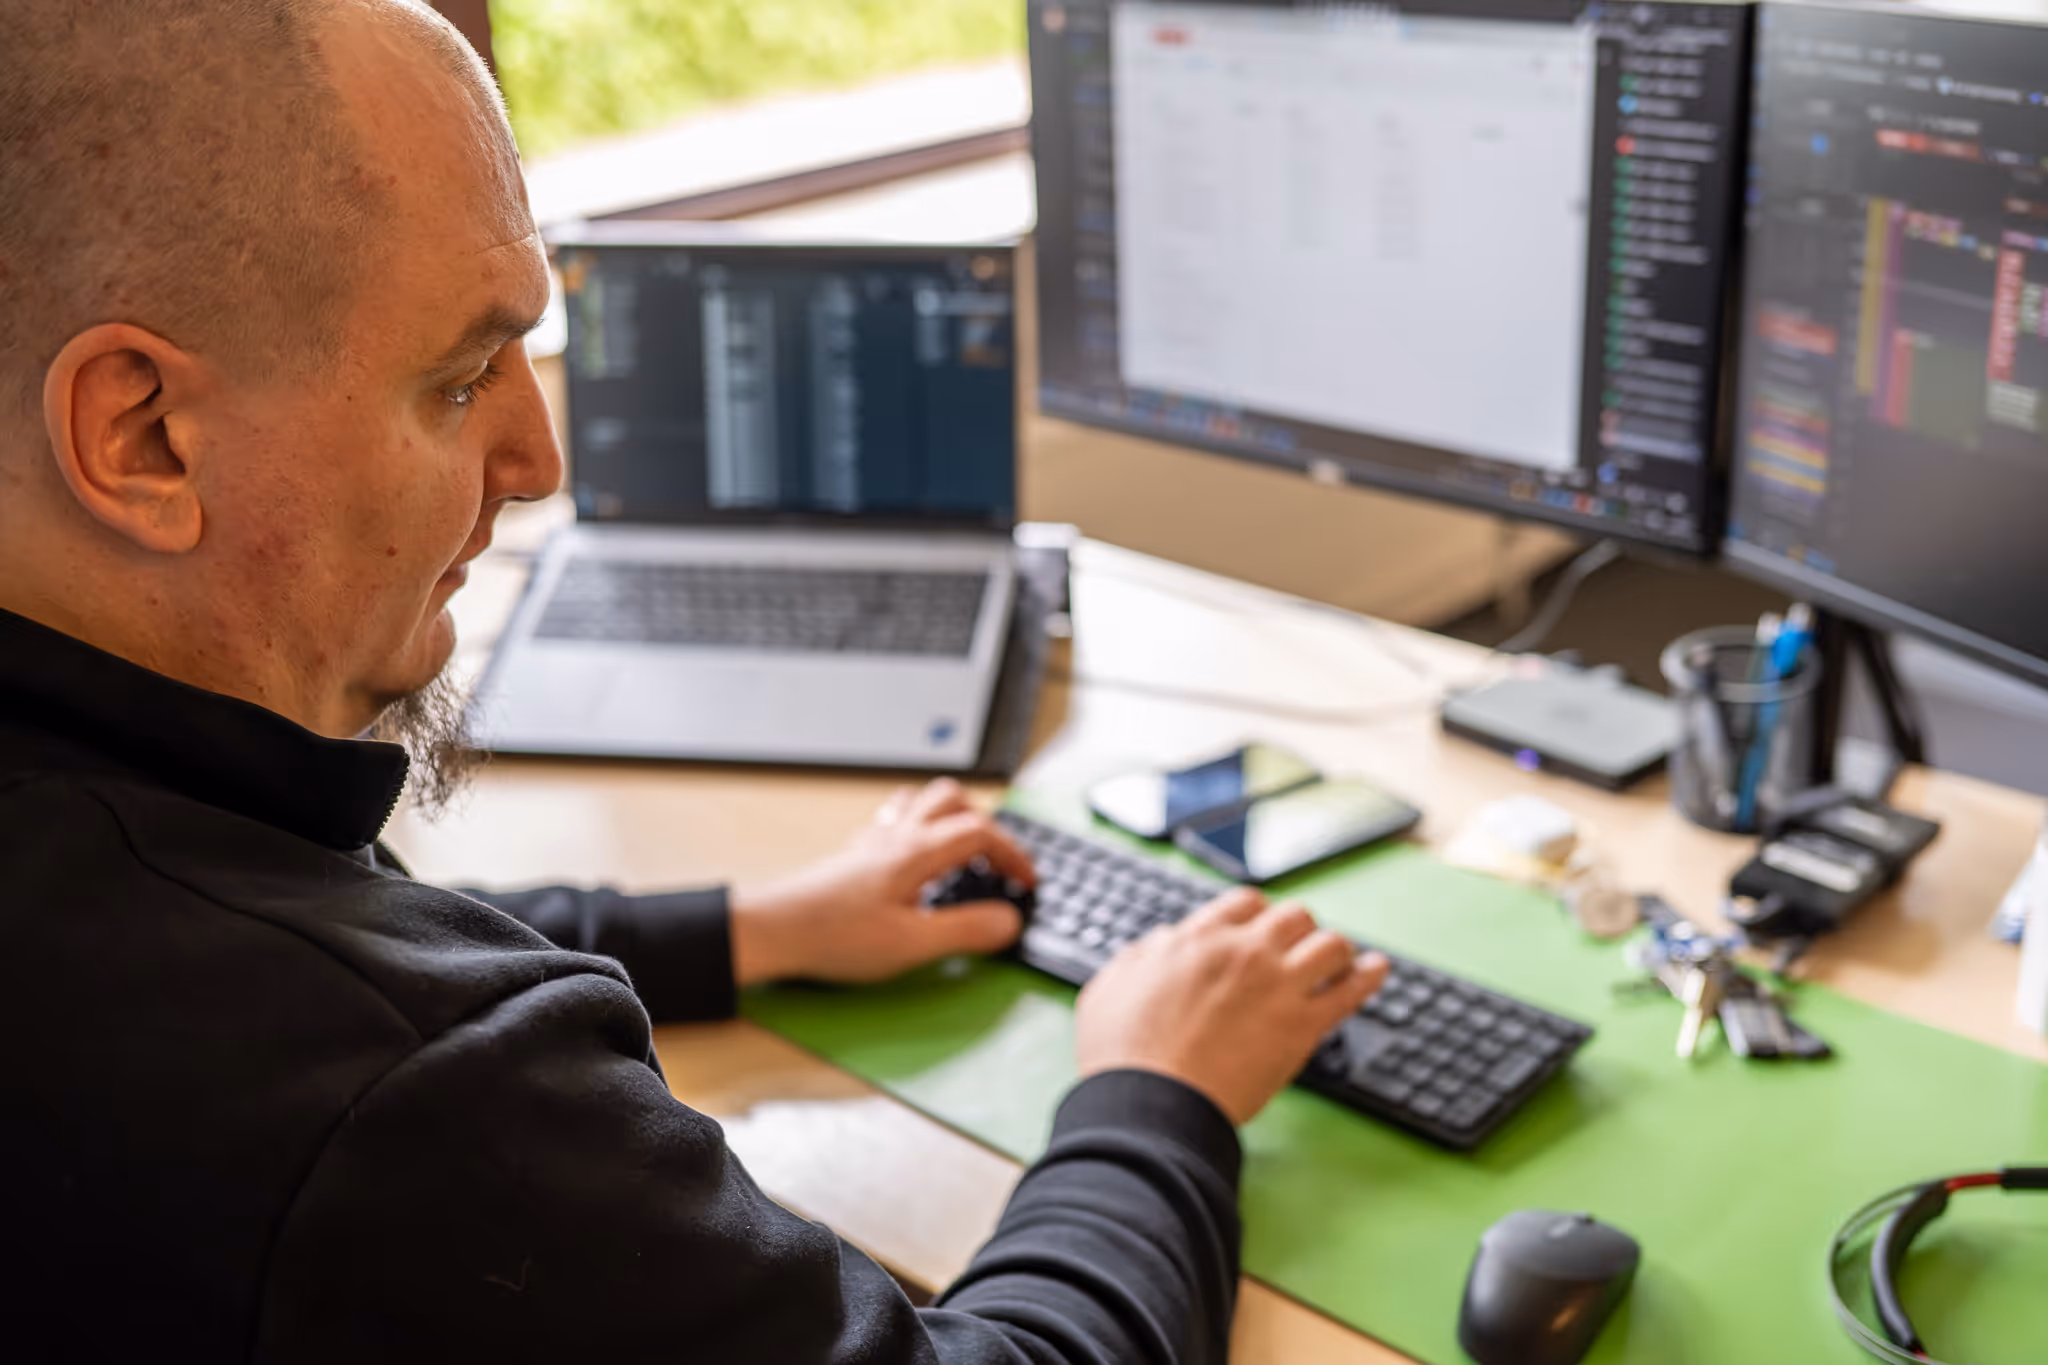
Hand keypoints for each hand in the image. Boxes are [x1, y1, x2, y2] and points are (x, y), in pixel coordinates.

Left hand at [729, 779, 1035, 986]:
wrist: (772, 931)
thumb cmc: (833, 936)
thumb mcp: (911, 944)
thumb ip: (966, 931)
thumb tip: (1008, 921)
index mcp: (916, 852)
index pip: (980, 832)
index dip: (1013, 854)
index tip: (1026, 883)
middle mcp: (895, 836)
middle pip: (952, 800)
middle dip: (986, 824)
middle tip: (997, 862)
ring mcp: (872, 840)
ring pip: (921, 802)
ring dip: (951, 817)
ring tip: (963, 852)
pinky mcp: (854, 854)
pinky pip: (895, 819)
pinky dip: (919, 827)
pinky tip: (915, 861)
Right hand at [1074, 889, 1389, 1125]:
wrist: (1151, 1103)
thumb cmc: (1121, 1055)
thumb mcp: (1110, 988)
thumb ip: (1140, 958)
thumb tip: (1162, 943)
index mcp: (1197, 939)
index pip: (1244, 904)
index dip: (1257, 914)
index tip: (1261, 928)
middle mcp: (1244, 952)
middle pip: (1293, 916)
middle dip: (1298, 929)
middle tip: (1299, 948)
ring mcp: (1278, 986)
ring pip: (1329, 944)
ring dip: (1334, 950)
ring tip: (1339, 962)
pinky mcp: (1302, 1026)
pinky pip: (1351, 989)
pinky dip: (1369, 977)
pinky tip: (1378, 971)